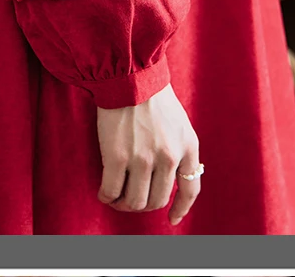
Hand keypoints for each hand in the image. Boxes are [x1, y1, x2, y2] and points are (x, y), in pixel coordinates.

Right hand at [96, 83, 200, 225]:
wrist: (129, 76)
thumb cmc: (151, 95)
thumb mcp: (179, 122)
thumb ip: (179, 147)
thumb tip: (170, 174)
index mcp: (187, 147)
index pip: (190, 189)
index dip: (181, 208)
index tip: (172, 218)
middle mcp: (168, 157)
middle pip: (157, 200)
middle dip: (143, 204)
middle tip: (130, 199)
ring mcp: (142, 159)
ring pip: (134, 201)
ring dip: (123, 204)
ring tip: (116, 197)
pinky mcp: (116, 157)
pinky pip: (111, 191)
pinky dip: (106, 196)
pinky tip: (104, 192)